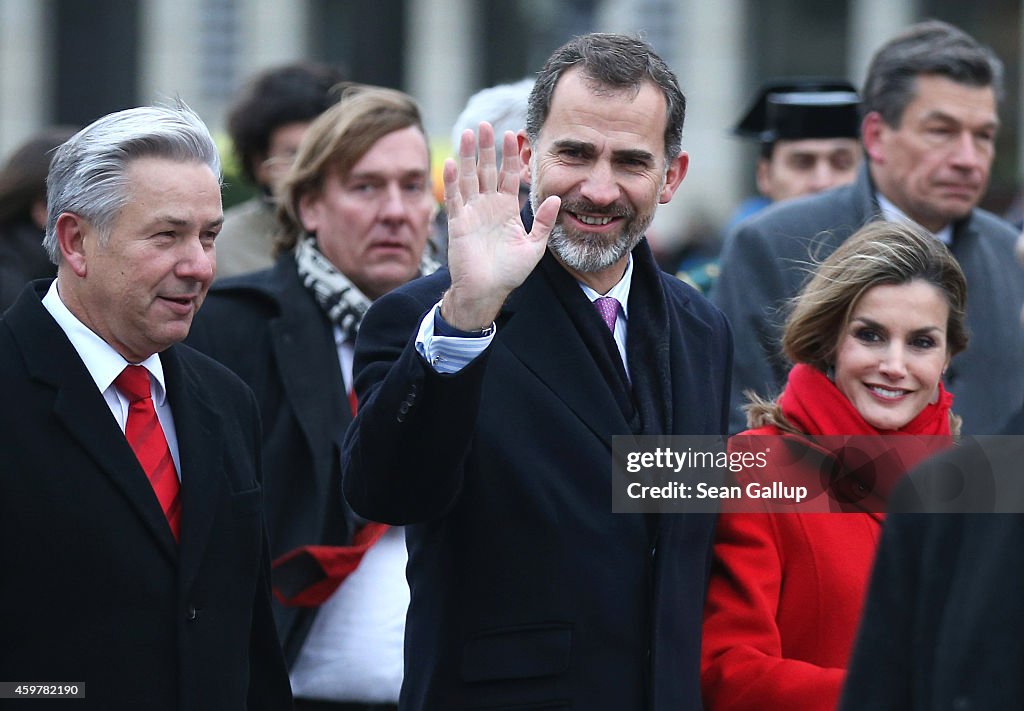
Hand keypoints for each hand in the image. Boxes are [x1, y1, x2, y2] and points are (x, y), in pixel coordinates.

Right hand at [440, 122, 559, 330]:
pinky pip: (454, 198)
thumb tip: (556, 199)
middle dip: (485, 147)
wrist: (488, 291)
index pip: (509, 175)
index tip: (512, 134)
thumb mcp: (534, 247)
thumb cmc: (510, 272)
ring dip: (466, 156)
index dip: (510, 156)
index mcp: (507, 209)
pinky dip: (452, 181)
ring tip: (467, 134)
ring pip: (468, 178)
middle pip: (486, 169)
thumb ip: (543, 222)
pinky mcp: (457, 222)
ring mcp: (471, 212)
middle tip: (484, 124)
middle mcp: (488, 206)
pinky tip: (451, 162)